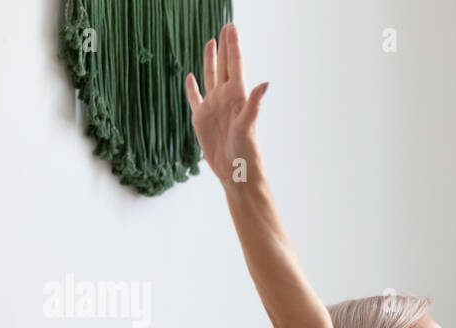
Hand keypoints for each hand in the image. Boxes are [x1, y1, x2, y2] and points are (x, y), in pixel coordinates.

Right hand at [184, 23, 268, 185]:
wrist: (235, 173)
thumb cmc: (246, 154)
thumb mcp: (248, 127)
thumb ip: (254, 104)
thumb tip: (265, 84)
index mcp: (237, 97)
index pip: (234, 66)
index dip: (233, 46)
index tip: (231, 27)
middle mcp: (225, 98)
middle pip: (223, 66)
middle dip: (225, 47)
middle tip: (226, 26)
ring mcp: (212, 107)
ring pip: (210, 77)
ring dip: (210, 60)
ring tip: (211, 42)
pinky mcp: (201, 119)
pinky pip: (195, 98)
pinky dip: (192, 87)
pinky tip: (190, 76)